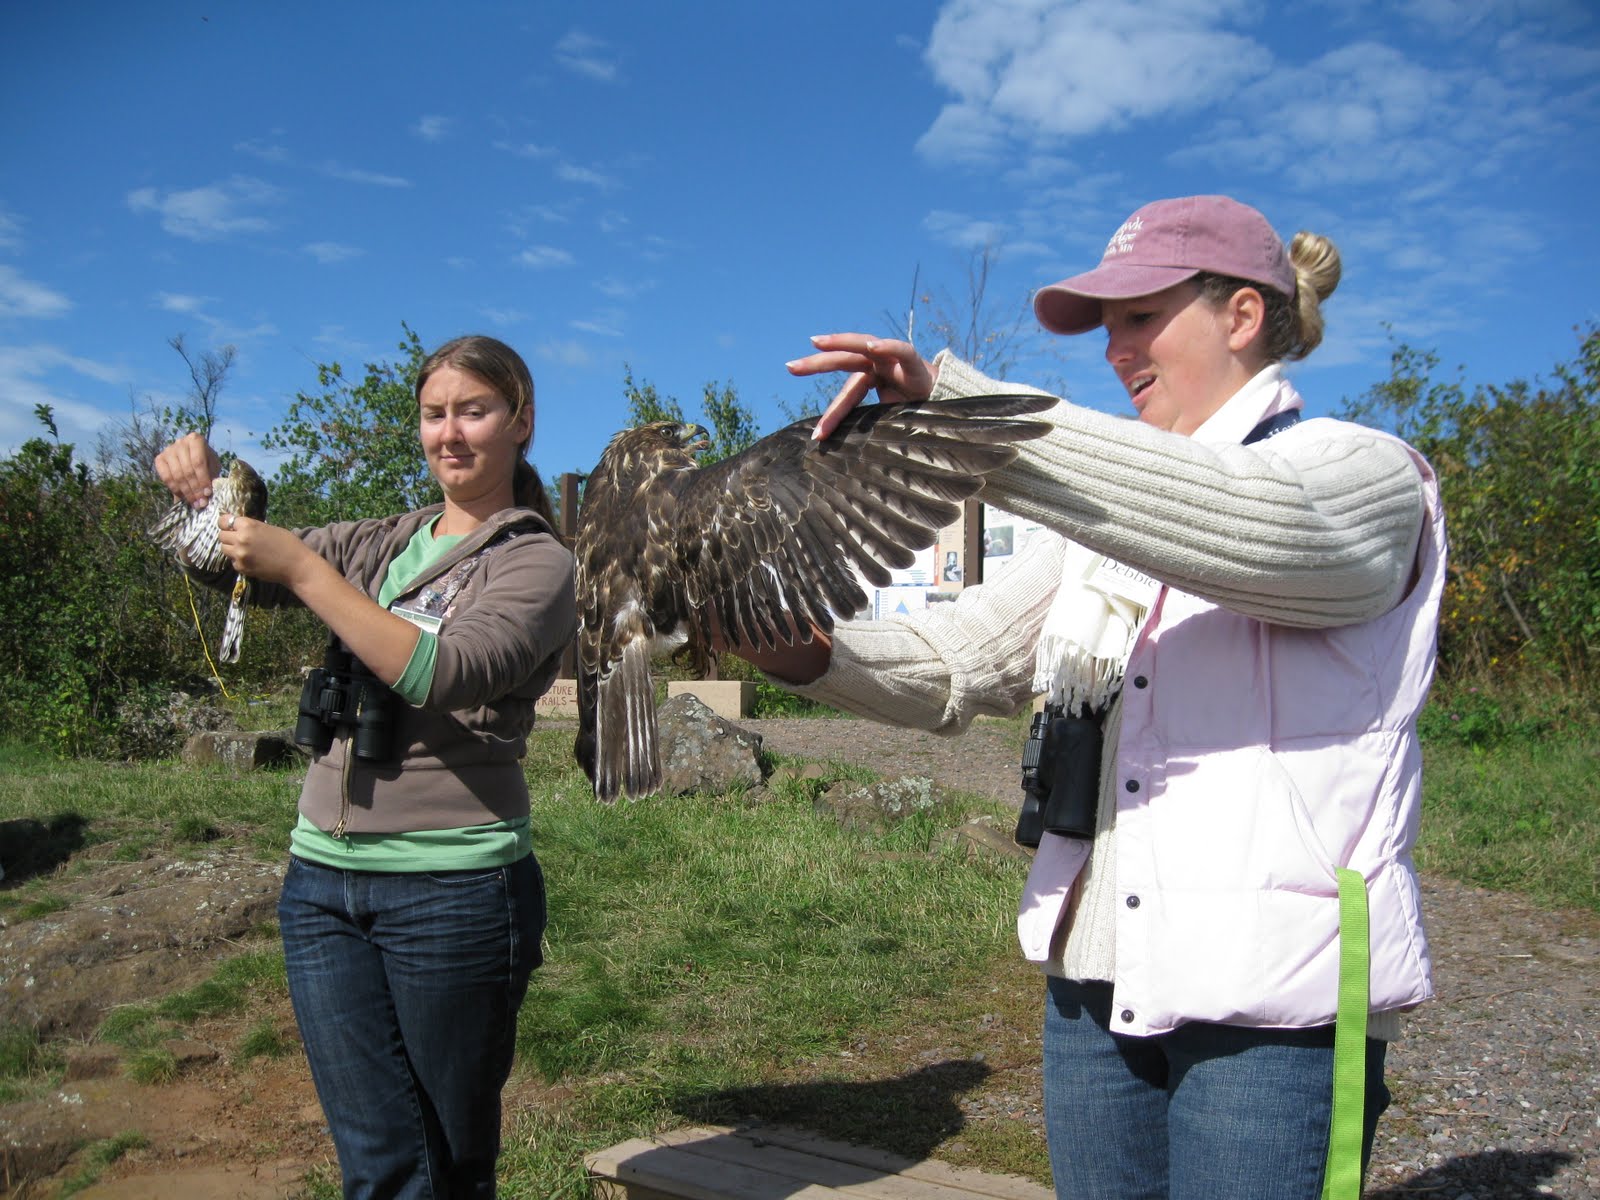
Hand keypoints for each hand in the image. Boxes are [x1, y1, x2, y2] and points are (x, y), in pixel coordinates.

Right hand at [153, 432, 221, 508]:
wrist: (192, 456)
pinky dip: (175, 489)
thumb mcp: (213, 465)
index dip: (203, 479)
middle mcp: (180, 442)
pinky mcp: (159, 459)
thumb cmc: (206, 461)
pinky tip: (183, 497)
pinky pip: (166, 477)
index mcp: (195, 439)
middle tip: (201, 502)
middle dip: (195, 489)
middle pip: (187, 470)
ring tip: (194, 503)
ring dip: (186, 492)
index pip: (198, 462)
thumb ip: (212, 476)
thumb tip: (207, 494)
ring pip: (177, 475)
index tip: (207, 493)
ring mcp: (168, 450)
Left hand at [216, 516, 314, 586]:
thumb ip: (251, 527)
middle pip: (221, 536)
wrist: (296, 565)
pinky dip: (238, 560)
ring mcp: (239, 555)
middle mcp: (240, 539)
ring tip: (243, 550)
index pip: (224, 521)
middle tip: (237, 539)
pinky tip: (251, 560)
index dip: (225, 523)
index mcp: (248, 526)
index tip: (228, 525)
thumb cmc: (288, 543)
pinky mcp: (242, 568)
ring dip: (231, 548)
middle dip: (228, 536)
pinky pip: (232, 562)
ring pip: (224, 549)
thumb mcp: (268, 528)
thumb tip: (238, 528)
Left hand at [786, 334, 935, 440]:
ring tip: (817, 343)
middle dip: (816, 364)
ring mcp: (894, 360)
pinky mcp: (914, 360)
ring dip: (840, 343)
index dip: (833, 413)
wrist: (951, 404)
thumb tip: (847, 451)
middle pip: (843, 361)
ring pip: (862, 347)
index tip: (816, 435)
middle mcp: (878, 365)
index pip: (847, 392)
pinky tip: (871, 345)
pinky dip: (887, 345)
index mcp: (870, 379)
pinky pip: (900, 350)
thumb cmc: (918, 412)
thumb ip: (869, 425)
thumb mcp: (889, 421)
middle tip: (790, 367)